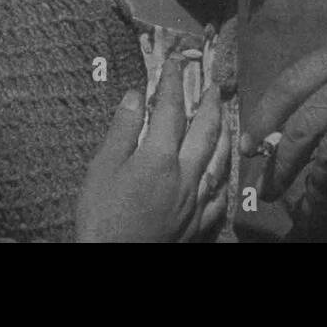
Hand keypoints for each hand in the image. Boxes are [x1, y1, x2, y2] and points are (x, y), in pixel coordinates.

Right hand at [75, 58, 229, 242]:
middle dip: (209, 104)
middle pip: (205, 130)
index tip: (174, 63)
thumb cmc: (102, 216)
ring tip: (224, 116)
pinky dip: (223, 174)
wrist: (116, 262)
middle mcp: (186, 174)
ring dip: (224, 132)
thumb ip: (122, 129)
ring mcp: (197, 200)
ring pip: (219, 158)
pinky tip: (222, 169)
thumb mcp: (102, 168)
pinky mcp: (200, 224)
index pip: (171, 109)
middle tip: (212, 85)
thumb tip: (136, 94)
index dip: (173, 83)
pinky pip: (220, 194)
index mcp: (159, 157)